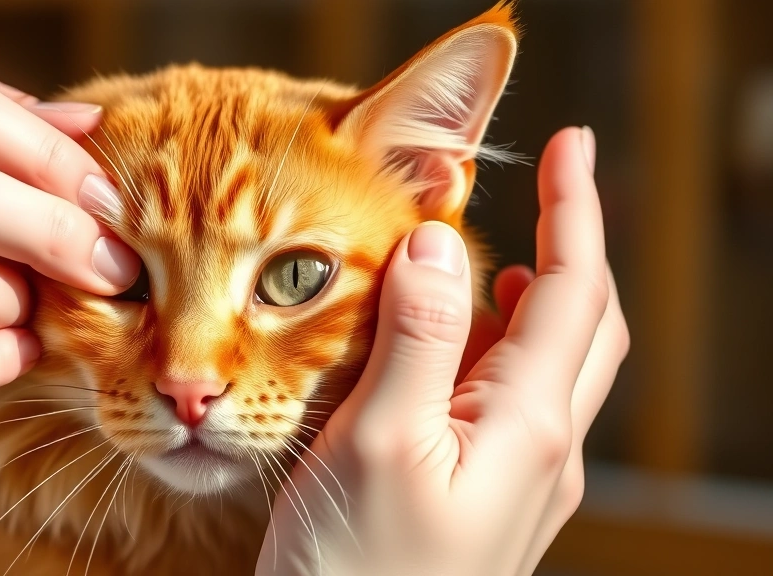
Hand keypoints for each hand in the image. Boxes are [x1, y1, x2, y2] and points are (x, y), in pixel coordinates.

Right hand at [257, 126, 628, 575]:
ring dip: (533, 298)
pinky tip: (451, 348)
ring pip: (550, 365)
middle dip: (570, 248)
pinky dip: (495, 349)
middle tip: (542, 190)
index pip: (571, 292)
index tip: (569, 144)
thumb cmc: (357, 572)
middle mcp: (541, 452)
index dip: (575, 211)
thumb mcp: (380, 442)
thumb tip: (446, 243)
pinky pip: (512, 403)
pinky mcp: (486, 498)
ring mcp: (519, 480)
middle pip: (583, 327)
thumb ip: (420, 338)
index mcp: (527, 428)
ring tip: (487, 258)